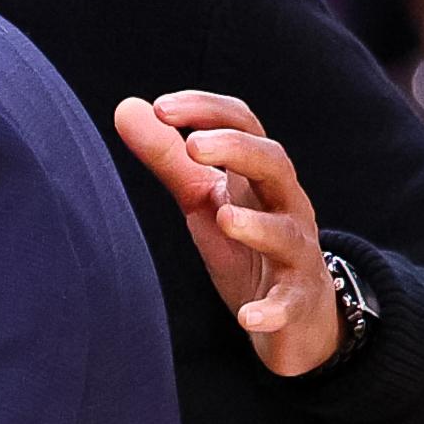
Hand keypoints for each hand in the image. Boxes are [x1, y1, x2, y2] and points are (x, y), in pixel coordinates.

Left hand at [113, 91, 337, 375]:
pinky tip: (248, 316)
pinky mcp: (296, 302)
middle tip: (192, 146)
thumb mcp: (204, 200)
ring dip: (257, 225)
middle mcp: (285, 207)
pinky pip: (289, 303)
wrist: (296, 314)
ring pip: (287, 233)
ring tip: (224, 217)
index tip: (162, 107)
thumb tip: (126, 107)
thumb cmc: (246, 247)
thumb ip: (169, 159)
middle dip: (238, 151)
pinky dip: (271, 309)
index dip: (208, 112)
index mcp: (258, 178)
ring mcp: (296, 254)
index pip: (245, 127)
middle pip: (276, 165)